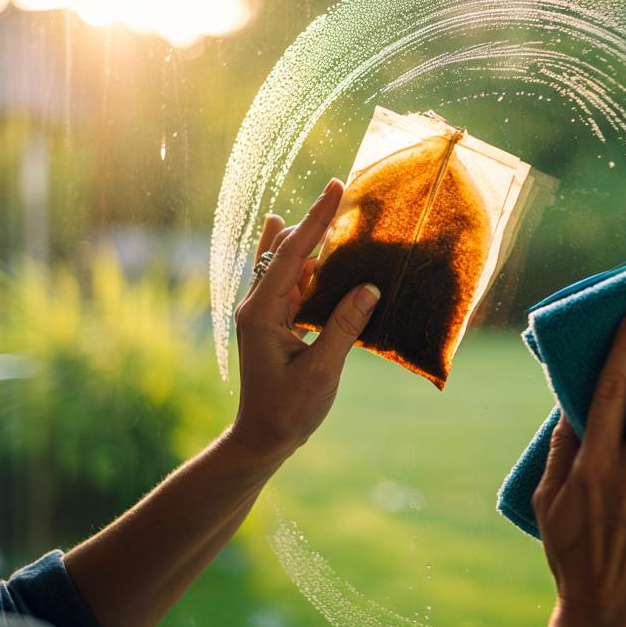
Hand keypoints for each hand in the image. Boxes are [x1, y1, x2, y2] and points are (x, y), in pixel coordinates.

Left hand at [227, 179, 379, 461]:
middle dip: (315, 222)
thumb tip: (369, 287)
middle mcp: (257, 305)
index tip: (336, 187)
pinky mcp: (273, 322)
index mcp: (261, 312)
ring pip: (288, 265)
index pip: (292, 254)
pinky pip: (291, 283)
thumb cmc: (289, 410)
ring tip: (335, 212)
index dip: (316, 219)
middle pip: (287, 251)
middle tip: (340, 190)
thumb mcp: (322, 371)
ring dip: (312, 242)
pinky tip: (319, 250)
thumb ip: (344, 327)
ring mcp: (263, 313)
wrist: (262, 439)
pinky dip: (309, 265)